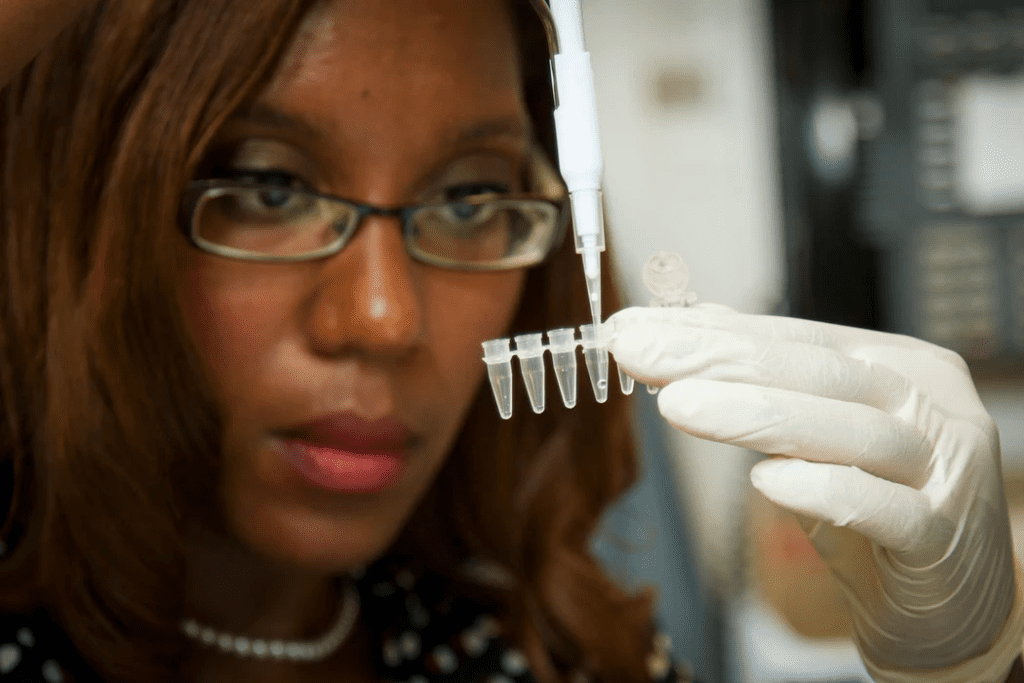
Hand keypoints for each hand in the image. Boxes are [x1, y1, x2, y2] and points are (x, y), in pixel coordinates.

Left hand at [607, 304, 1023, 681]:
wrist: (948, 604)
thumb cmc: (877, 509)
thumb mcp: (818, 439)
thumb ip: (767, 385)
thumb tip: (692, 327)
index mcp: (898, 366)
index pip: (793, 337)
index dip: (710, 331)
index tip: (633, 329)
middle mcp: (927, 405)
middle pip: (817, 371)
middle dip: (717, 358)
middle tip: (637, 350)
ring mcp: (943, 468)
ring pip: (850, 430)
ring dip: (755, 415)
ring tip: (675, 405)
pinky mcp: (941, 536)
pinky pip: (881, 507)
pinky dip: (822, 491)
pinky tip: (765, 481)